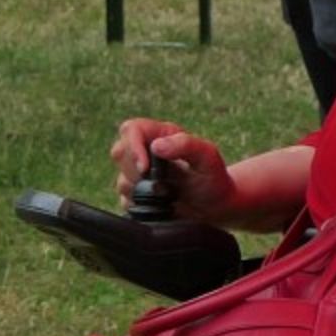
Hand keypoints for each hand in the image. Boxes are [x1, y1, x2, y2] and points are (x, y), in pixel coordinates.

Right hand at [110, 118, 237, 220]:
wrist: (216, 206)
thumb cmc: (214, 177)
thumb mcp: (208, 157)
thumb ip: (186, 145)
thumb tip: (156, 146)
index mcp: (161, 134)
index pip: (131, 129)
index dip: (132, 146)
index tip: (144, 167)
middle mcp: (146, 151)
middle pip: (120, 153)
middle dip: (138, 172)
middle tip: (163, 184)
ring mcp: (139, 174)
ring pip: (121, 180)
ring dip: (143, 190)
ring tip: (169, 193)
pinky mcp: (136, 195)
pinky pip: (126, 201)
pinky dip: (142, 205)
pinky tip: (163, 204)